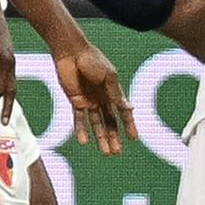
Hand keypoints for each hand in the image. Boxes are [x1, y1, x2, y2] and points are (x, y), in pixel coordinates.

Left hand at [54, 36, 132, 152]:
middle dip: (114, 137)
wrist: (71, 52)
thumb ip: (116, 94)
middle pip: (110, 122)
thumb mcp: (108, 77)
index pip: (123, 112)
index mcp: (113, 91)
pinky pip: (78, 119)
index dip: (129, 125)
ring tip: (105, 152)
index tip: (134, 138)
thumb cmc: (92, 59)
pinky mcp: (75, 101)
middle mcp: (102, 99)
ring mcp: (88, 101)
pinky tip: (84, 142)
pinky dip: (81, 130)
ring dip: (100, 138)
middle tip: (117, 152)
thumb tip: (130, 108)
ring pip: (96, 124)